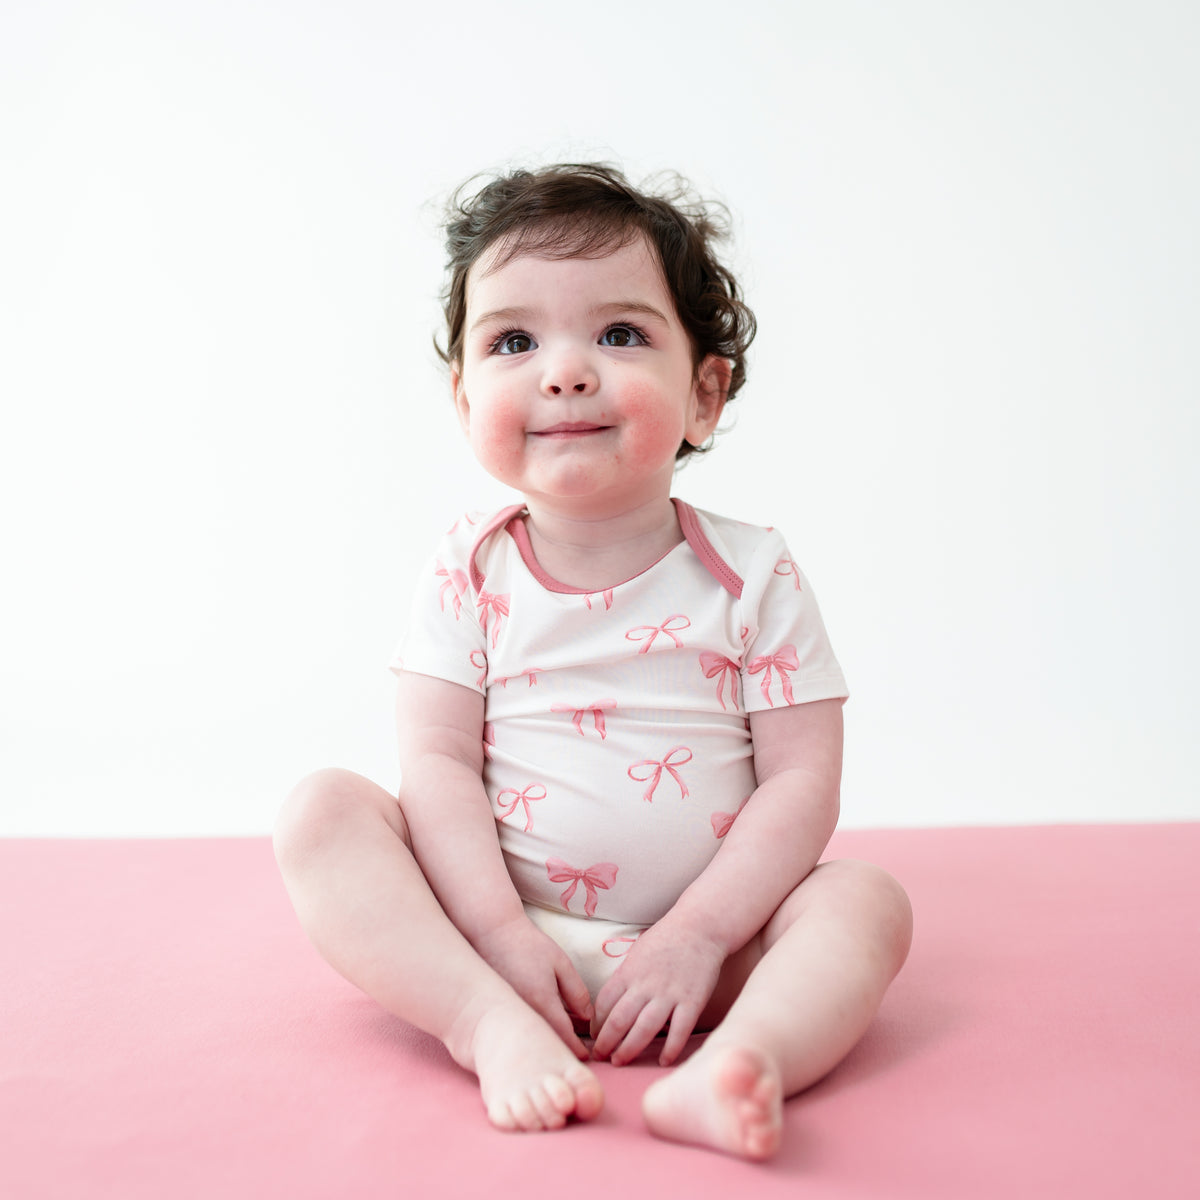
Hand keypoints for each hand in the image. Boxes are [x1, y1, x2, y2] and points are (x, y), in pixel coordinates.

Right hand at [472, 916, 593, 1058]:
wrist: (492, 935)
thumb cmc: (529, 945)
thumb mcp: (561, 963)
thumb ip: (577, 992)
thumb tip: (588, 1018)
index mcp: (542, 1002)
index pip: (564, 1037)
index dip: (578, 1050)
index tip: (587, 1056)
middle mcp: (524, 1013)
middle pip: (549, 1043)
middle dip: (565, 1050)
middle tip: (580, 1051)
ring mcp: (509, 1015)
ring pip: (534, 1038)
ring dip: (550, 1041)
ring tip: (565, 1038)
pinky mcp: (499, 1013)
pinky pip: (522, 1029)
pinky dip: (535, 1031)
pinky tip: (545, 1024)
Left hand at [590, 921, 726, 1065]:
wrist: (700, 927)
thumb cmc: (666, 940)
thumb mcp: (636, 954)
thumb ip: (624, 979)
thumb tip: (608, 1004)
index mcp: (629, 972)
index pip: (604, 1003)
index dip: (596, 1024)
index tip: (593, 1037)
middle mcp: (646, 985)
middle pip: (619, 1020)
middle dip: (606, 1043)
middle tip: (599, 1057)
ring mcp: (670, 994)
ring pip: (644, 1029)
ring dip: (629, 1049)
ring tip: (620, 1062)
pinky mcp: (693, 1001)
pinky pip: (680, 1031)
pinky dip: (670, 1049)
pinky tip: (663, 1061)